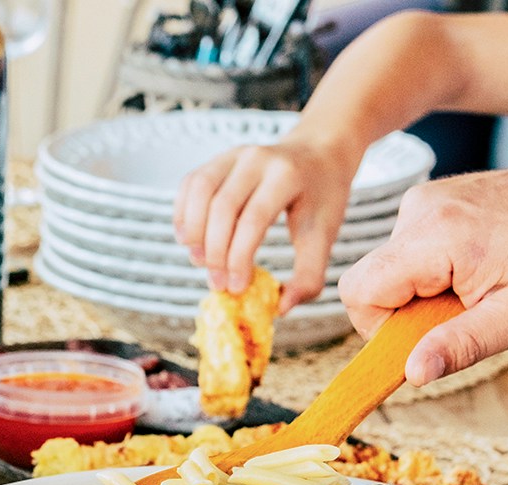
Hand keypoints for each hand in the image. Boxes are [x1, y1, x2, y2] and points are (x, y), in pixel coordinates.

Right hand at [175, 136, 359, 310]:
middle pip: (222, 207)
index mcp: (288, 175)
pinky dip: (183, 213)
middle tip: (217, 283)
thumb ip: (309, 275)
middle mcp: (258, 158)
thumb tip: (281, 309)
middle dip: (215, 252)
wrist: (318, 154)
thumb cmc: (321, 200)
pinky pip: (190, 184)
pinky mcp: (218, 158)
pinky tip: (188, 239)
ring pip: (199, 191)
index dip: (239, 257)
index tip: (236, 288)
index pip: (254, 219)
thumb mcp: (324, 235)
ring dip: (193, 232)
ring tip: (199, 261)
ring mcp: (234, 154)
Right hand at [338, 166, 507, 384]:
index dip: (380, 325)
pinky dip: (432, 264)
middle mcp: (421, 208)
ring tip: (476, 283)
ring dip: (422, 286)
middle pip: (371, 277)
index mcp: (436, 237)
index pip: (360, 290)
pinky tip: (476, 263)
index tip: (423, 333)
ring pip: (390, 263)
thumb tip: (412, 372)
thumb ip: (459, 346)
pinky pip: (408, 244)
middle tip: (458, 311)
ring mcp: (426, 196)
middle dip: (403, 307)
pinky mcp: (434, 194)